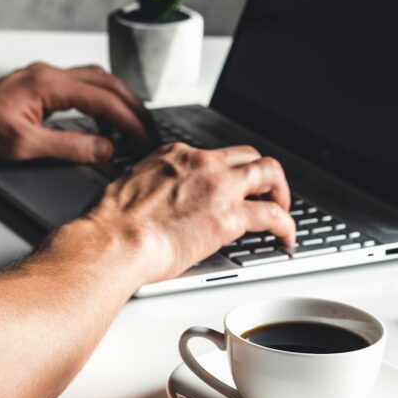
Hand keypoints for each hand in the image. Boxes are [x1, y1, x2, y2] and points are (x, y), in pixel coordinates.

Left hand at [0, 62, 151, 161]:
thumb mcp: (25, 146)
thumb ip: (70, 146)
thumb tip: (105, 148)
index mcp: (48, 84)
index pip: (104, 99)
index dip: (131, 121)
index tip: (146, 138)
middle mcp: (48, 73)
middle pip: (106, 83)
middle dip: (132, 107)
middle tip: (148, 131)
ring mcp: (41, 76)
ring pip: (94, 81)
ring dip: (116, 101)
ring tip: (130, 127)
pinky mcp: (35, 85)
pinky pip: (78, 86)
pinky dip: (97, 102)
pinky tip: (99, 121)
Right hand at [81, 142, 295, 285]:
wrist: (111, 242)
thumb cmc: (110, 226)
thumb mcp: (129, 189)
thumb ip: (152, 189)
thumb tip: (157, 205)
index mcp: (173, 155)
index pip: (214, 155)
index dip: (227, 174)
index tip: (230, 188)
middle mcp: (200, 163)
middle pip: (248, 156)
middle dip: (262, 176)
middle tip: (265, 195)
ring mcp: (218, 186)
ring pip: (269, 173)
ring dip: (281, 192)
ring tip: (282, 212)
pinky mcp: (230, 216)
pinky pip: (274, 215)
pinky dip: (287, 226)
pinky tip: (286, 238)